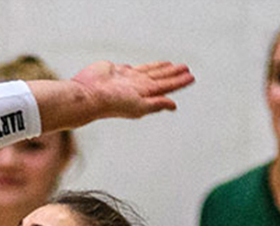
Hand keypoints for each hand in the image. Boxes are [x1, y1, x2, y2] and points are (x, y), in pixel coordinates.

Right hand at [70, 60, 194, 118]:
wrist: (89, 94)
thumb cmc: (111, 103)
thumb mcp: (138, 106)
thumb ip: (157, 104)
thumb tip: (174, 105)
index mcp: (145, 95)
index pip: (167, 87)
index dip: (179, 82)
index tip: (191, 77)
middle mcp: (139, 87)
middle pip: (161, 78)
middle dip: (174, 74)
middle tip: (186, 69)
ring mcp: (129, 79)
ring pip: (150, 71)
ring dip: (162, 69)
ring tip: (173, 65)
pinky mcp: (119, 71)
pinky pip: (136, 68)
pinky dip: (146, 67)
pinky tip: (150, 67)